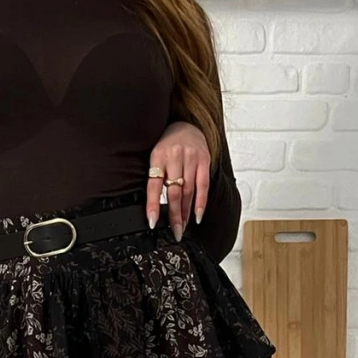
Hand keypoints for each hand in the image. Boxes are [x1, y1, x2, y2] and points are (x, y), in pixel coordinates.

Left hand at [147, 121, 210, 240]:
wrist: (186, 125)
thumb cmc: (168, 146)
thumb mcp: (156, 157)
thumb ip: (156, 177)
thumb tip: (154, 207)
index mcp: (158, 156)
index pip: (154, 186)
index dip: (153, 206)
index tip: (153, 223)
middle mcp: (175, 156)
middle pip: (174, 192)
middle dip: (174, 215)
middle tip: (175, 232)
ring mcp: (191, 157)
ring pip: (188, 191)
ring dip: (186, 212)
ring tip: (183, 226)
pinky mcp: (205, 159)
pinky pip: (203, 185)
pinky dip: (201, 203)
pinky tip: (197, 215)